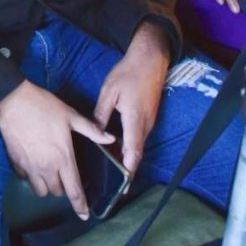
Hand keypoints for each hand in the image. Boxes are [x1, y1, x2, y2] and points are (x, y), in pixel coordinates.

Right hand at [0, 80, 114, 219]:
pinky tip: (37, 164)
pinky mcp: (16, 164)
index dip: (80, 205)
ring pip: (41, 191)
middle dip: (64, 189)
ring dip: (48, 186)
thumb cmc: (45, 107)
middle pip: (57, 192)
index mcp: (63, 157)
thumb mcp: (72, 116)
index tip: (85, 214)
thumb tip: (110, 139)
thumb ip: (91, 130)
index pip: (73, 190)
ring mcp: (30, 168)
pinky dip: (33, 178)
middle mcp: (46, 167)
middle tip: (68, 176)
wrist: (14, 102)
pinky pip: (27, 180)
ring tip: (53, 172)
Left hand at [93, 22, 170, 174]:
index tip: (124, 186)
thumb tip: (94, 133)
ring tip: (112, 169)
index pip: (134, 151)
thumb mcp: (109, 92)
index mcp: (135, 119)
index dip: (129, 169)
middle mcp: (145, 124)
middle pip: (137, 152)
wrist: (151, 58)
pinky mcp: (149, 115)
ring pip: (138, 145)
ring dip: (128, 157)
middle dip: (127, 168)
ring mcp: (149, 120)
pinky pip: (139, 136)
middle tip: (113, 184)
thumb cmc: (129, 73)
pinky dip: (131, 146)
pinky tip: (117, 147)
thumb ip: (101, 114)